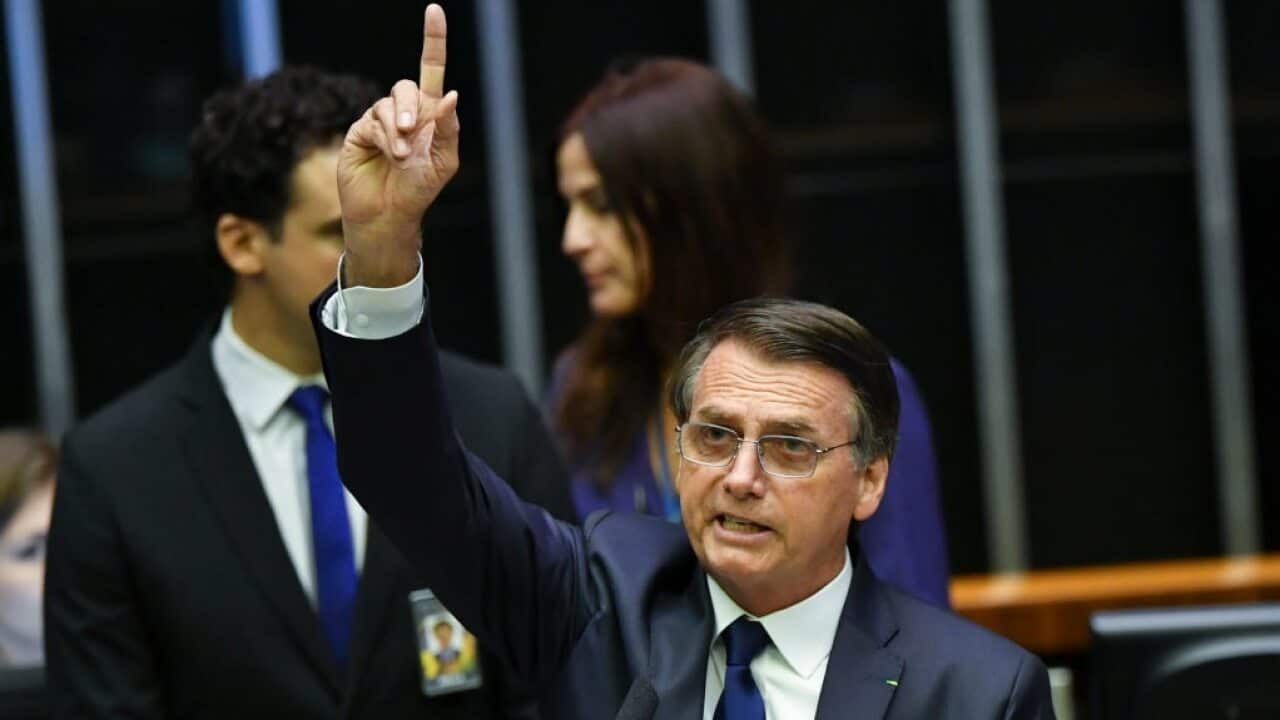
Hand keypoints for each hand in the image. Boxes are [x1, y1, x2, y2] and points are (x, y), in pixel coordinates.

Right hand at [338, 3, 459, 287]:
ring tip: (399, 156)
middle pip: (406, 87)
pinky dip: (384, 136)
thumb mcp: (444, 161)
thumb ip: (448, 128)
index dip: (433, 40)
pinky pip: (373, 120)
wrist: (390, 214)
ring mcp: (380, 121)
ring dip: (398, 130)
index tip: (434, 10)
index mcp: (430, 115)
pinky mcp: (359, 132)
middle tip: (412, 133)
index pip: (431, 70)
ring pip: (389, 105)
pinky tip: (389, 154)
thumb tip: (450, 94)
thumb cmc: (420, 190)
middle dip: (411, 108)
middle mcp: (404, 113)